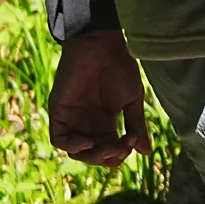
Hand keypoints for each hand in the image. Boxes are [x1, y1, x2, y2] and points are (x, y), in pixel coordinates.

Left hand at [47, 29, 150, 166]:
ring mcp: (72, 118)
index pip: (109, 150)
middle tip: (119, 147)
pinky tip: (87, 143)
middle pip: (93, 155)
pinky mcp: (59, 112)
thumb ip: (136, 125)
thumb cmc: (119, 67)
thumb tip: (146, 152)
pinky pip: (59, 139)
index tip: (132, 140)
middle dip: (107, 158)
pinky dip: (72, 147)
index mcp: (105, 122)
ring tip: (107, 147)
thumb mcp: (132, 100)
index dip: (120, 153)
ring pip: (76, 152)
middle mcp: (87, 123)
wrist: (102, 45)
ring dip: (92, 156)